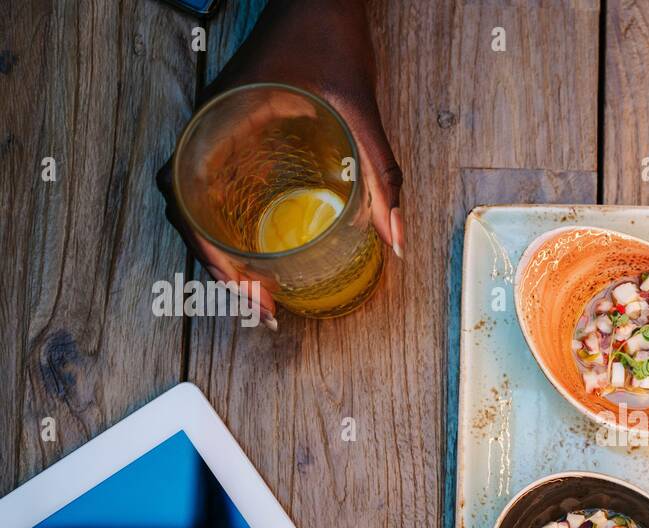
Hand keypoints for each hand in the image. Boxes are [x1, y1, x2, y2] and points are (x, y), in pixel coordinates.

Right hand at [156, 0, 401, 324]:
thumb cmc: (329, 37)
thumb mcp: (360, 109)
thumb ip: (381, 172)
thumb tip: (396, 236)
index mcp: (217, 122)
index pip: (185, 201)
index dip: (210, 255)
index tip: (246, 290)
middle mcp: (207, 130)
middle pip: (188, 212)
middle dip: (218, 266)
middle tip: (258, 303)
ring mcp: (217, 131)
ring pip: (197, 202)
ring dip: (220, 248)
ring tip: (256, 287)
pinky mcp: (235, 131)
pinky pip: (218, 184)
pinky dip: (231, 221)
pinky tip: (262, 246)